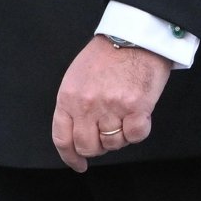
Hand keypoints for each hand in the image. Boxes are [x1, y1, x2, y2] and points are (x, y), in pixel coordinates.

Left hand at [52, 36, 171, 172]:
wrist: (135, 35)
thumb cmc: (108, 54)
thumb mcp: (77, 76)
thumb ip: (73, 104)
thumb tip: (78, 133)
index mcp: (68, 97)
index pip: (62, 138)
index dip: (70, 157)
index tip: (78, 165)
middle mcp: (87, 105)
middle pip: (87, 147)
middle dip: (97, 147)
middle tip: (106, 135)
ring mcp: (111, 107)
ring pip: (113, 143)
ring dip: (120, 136)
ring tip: (124, 115)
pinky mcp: (136, 108)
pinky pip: (135, 136)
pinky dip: (138, 131)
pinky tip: (138, 115)